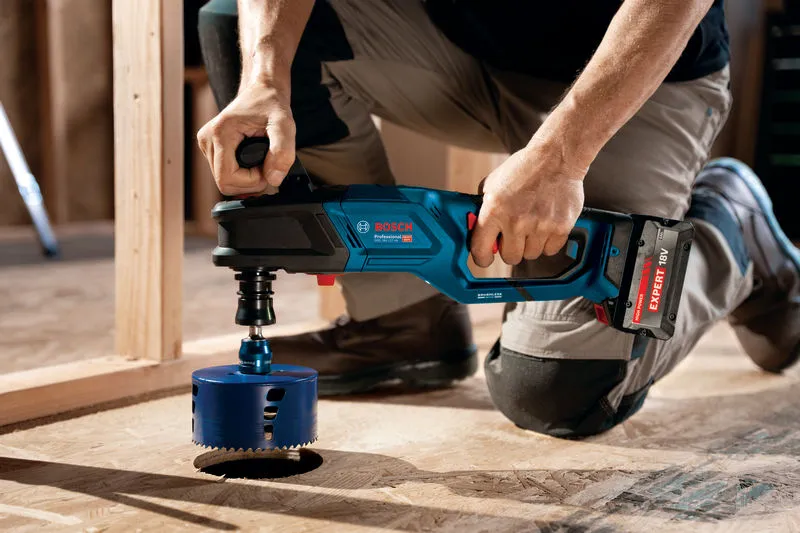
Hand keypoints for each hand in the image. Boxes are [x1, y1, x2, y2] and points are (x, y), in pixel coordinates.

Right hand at [197, 81, 294, 195]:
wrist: (263, 91)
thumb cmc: (271, 104)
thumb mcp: (285, 124)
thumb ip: (283, 151)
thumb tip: (273, 179)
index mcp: (219, 133)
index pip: (226, 178)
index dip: (250, 181)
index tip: (267, 168)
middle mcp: (207, 139)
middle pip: (224, 183)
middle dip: (249, 182)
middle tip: (267, 165)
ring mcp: (206, 144)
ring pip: (224, 181)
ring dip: (246, 179)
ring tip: (261, 161)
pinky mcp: (210, 148)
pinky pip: (224, 174)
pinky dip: (241, 174)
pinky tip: (253, 161)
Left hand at [471, 140, 586, 266]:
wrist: (556, 157)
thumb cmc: (523, 169)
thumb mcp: (492, 184)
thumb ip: (483, 208)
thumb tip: (477, 230)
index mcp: (494, 211)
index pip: (480, 250)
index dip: (482, 258)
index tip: (485, 258)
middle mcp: (516, 222)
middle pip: (510, 258)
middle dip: (511, 249)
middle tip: (514, 235)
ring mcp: (540, 226)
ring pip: (531, 255)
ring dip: (530, 245)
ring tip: (533, 225)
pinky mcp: (561, 228)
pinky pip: (550, 250)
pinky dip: (548, 242)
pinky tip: (546, 224)